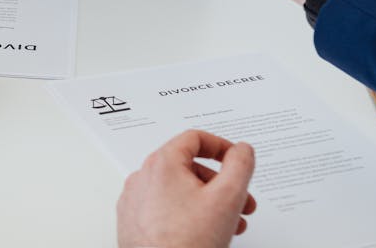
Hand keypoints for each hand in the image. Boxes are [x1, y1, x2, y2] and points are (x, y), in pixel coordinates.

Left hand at [117, 130, 255, 247]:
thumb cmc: (187, 242)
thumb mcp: (227, 197)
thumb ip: (239, 166)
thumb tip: (241, 149)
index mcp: (161, 164)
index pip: (193, 138)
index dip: (221, 146)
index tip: (236, 159)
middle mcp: (142, 178)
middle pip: (188, 167)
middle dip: (221, 184)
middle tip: (242, 203)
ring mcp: (135, 201)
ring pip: (178, 191)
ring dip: (208, 202)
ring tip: (230, 224)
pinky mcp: (133, 222)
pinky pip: (164, 208)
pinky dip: (187, 214)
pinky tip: (204, 233)